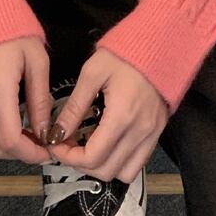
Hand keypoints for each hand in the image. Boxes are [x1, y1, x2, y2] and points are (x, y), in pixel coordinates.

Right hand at [0, 35, 54, 163]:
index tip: (45, 152)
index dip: (29, 154)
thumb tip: (45, 131)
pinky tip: (6, 126)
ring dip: (2, 149)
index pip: (9, 139)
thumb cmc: (14, 33)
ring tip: (23, 137)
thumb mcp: (37, 61)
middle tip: (37, 145)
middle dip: (18, 154)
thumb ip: (40, 99)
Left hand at [45, 48, 169, 182]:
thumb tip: (57, 132)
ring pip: (124, 173)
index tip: (56, 144)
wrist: (159, 43)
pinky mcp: (158, 130)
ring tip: (88, 146)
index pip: (91, 157)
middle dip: (80, 163)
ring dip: (102, 166)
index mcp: (122, 116)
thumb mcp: (93, 72)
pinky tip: (108, 142)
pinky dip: (120, 161)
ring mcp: (152, 133)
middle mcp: (140, 130)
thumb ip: (75, 106)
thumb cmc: (125, 53)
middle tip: (68, 145)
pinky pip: (138, 162)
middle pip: (106, 171)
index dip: (68, 157)